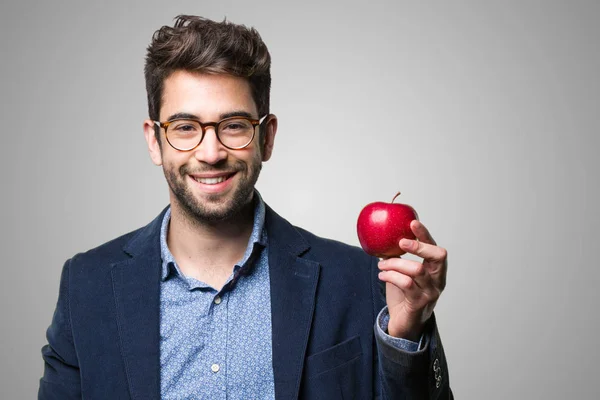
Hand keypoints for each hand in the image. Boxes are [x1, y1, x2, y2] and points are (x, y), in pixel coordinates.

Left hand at [377, 219, 447, 339]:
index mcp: (435, 270)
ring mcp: (430, 292)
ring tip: (381, 264)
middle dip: (419, 245)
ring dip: (395, 263)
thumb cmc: (404, 295)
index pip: (435, 248)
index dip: (425, 234)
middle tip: (400, 242)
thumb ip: (399, 258)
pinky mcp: (419, 303)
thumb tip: (383, 238)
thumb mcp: (402, 273)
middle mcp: (437, 280)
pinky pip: (406, 284)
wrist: (403, 324)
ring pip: (417, 270)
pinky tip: (382, 275)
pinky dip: (391, 276)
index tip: (412, 222)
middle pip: (438, 256)